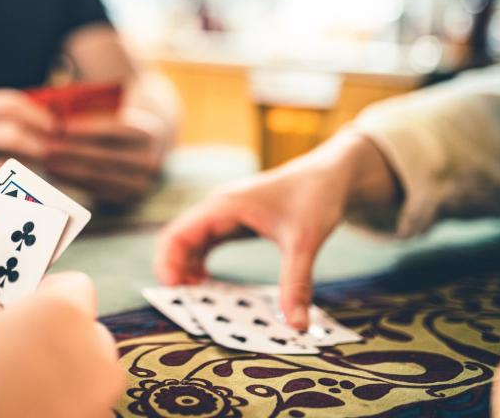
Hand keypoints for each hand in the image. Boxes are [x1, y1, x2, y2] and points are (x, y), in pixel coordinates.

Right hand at [0, 89, 55, 204]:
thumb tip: (46, 118)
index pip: (7, 104)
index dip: (37, 114)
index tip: (55, 126)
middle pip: (10, 134)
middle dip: (40, 144)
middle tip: (55, 152)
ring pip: (4, 166)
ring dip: (30, 170)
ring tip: (45, 173)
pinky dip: (9, 191)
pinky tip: (21, 192)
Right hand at [0, 272, 123, 417]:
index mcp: (64, 315)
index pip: (73, 285)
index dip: (45, 292)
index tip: (19, 307)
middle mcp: (95, 358)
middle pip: (83, 332)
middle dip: (52, 337)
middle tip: (6, 352)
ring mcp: (97, 406)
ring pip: (82, 376)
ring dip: (53, 377)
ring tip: (4, 391)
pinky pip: (75, 410)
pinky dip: (52, 410)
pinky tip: (13, 413)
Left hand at [44, 107, 167, 205]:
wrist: (152, 139)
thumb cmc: (123, 113)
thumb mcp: (117, 102)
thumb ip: (92, 102)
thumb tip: (56, 103)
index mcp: (151, 132)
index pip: (117, 130)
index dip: (89, 129)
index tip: (62, 126)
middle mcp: (151, 160)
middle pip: (105, 156)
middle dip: (72, 152)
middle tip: (45, 146)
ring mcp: (142, 184)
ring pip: (99, 176)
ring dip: (69, 169)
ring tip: (45, 161)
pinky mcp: (129, 199)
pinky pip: (97, 191)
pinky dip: (74, 182)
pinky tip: (54, 174)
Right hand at [155, 131, 395, 328]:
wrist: (330, 174)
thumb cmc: (315, 197)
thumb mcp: (304, 241)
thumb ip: (297, 283)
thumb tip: (297, 326)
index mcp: (225, 206)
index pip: (180, 232)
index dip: (169, 261)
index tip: (174, 290)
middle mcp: (218, 207)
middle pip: (179, 238)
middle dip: (174, 269)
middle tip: (183, 303)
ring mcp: (225, 213)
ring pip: (191, 241)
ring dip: (186, 268)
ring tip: (196, 300)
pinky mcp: (235, 221)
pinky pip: (206, 243)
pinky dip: (201, 263)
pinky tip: (209, 285)